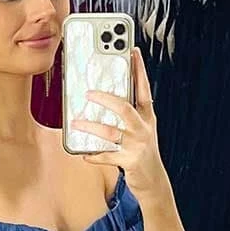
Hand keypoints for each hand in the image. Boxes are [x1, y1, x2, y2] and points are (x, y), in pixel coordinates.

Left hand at [69, 47, 169, 201]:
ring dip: (91, 127)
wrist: (153, 180)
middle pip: (124, 108)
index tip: (132, 50)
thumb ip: (128, 112)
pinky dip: (94, 155)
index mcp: (147, 116)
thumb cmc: (141, 150)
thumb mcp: (140, 128)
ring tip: (76, 122)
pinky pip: (107, 157)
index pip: (143, 88)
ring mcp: (137, 145)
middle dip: (105, 98)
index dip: (139, 69)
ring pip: (111, 132)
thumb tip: (103, 96)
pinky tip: (83, 154)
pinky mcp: (130, 162)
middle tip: (88, 93)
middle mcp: (143, 128)